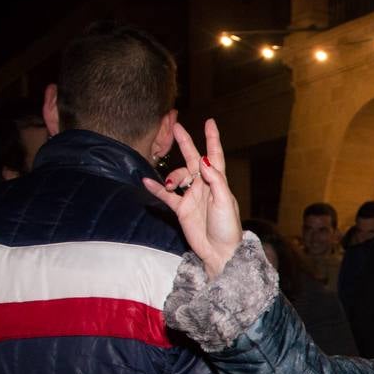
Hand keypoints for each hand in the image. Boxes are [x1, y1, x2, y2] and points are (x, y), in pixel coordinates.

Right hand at [142, 119, 239, 278]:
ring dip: (172, 177)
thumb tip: (205, 161)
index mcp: (218, 183)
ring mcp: (192, 196)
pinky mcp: (182, 209)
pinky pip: (166, 195)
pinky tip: (146, 181)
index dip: (212, 139)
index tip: (209, 122)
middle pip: (193, 159)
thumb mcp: (224, 202)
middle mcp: (205, 186)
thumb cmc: (227, 228)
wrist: (219, 251)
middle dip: (185, 144)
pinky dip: (156, 188)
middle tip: (175, 126)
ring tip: (169, 185)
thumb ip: (216, 181)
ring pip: (178, 177)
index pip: (215, 156)